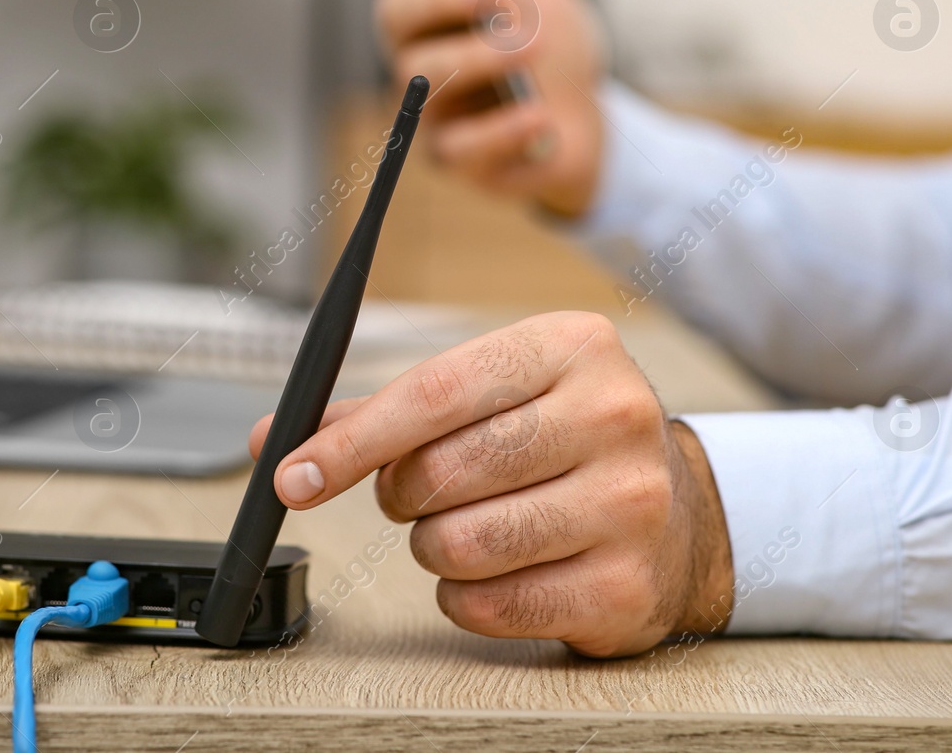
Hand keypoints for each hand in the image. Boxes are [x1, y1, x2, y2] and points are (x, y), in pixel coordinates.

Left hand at [248, 312, 732, 657]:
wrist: (676, 513)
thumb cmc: (558, 442)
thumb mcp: (492, 395)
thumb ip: (383, 413)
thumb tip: (275, 438)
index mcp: (573, 346)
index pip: (435, 392)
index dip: (352, 441)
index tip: (291, 474)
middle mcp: (614, 416)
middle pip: (441, 472)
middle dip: (403, 495)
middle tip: (420, 493)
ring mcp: (630, 504)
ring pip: (459, 544)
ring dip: (434, 547)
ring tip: (467, 528)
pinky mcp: (626, 586)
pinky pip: (488, 605)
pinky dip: (465, 596)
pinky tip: (499, 571)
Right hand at [371, 0, 607, 216]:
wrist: (593, 117)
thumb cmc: (552, 42)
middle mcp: (415, 48)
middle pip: (393, 15)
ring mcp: (428, 106)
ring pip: (423, 77)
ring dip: (480, 57)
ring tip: (535, 48)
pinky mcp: (454, 157)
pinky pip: (460, 148)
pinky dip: (503, 130)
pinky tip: (539, 115)